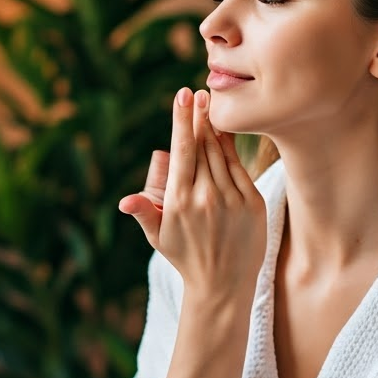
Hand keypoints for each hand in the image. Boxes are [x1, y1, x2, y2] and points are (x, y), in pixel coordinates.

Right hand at [119, 88, 266, 300]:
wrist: (223, 285)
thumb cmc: (186, 258)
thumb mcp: (160, 237)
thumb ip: (145, 212)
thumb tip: (125, 200)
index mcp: (179, 201)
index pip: (182, 151)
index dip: (182, 120)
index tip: (183, 96)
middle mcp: (206, 197)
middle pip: (202, 146)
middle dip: (199, 117)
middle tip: (199, 92)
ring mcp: (231, 199)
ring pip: (221, 154)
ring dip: (215, 128)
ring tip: (211, 106)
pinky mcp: (251, 203)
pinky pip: (240, 168)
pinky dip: (232, 148)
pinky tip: (226, 133)